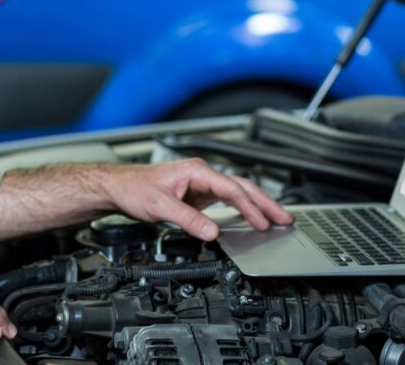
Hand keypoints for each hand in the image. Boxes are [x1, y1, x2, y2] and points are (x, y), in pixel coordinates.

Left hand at [102, 158, 293, 240]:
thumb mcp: (160, 207)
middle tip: (285, 219)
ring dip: (257, 206)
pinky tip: (252, 219)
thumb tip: (212, 232)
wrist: (119, 187)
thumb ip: (188, 220)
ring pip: (237, 193)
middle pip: (242, 187)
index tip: (262, 223)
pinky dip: (243, 210)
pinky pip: (227, 201)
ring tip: (277, 219)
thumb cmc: (134, 189)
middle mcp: (203, 174)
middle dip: (265, 203)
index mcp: (197, 171)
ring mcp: (202, 185)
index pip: (232, 188)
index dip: (249, 207)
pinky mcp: (199, 195)